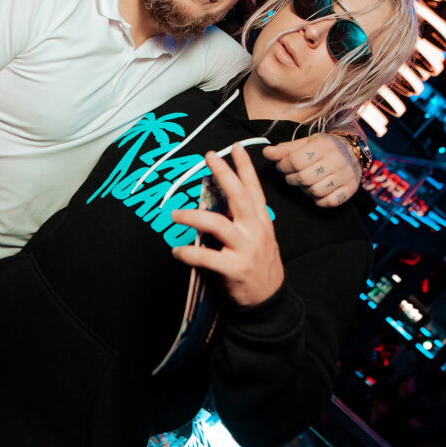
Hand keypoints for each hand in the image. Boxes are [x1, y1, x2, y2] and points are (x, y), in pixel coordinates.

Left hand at [171, 144, 283, 306]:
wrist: (270, 299)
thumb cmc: (259, 264)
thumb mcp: (260, 236)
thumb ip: (244, 218)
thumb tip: (219, 198)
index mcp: (261, 221)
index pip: (254, 189)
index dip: (245, 167)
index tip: (235, 147)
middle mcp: (255, 230)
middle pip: (239, 196)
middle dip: (224, 174)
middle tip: (209, 157)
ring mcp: (246, 249)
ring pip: (217, 224)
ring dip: (193, 216)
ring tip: (175, 214)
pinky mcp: (235, 269)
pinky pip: (207, 258)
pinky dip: (189, 253)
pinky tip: (177, 250)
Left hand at [263, 133, 359, 207]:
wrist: (353, 151)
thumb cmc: (324, 148)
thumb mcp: (305, 143)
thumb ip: (285, 149)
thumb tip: (266, 152)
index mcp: (323, 145)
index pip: (296, 160)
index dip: (283, 166)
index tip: (282, 166)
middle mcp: (336, 159)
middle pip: (304, 178)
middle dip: (292, 179)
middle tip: (292, 176)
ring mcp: (345, 175)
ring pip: (316, 191)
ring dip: (306, 190)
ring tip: (305, 183)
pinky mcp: (350, 188)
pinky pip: (329, 202)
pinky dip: (320, 200)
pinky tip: (317, 191)